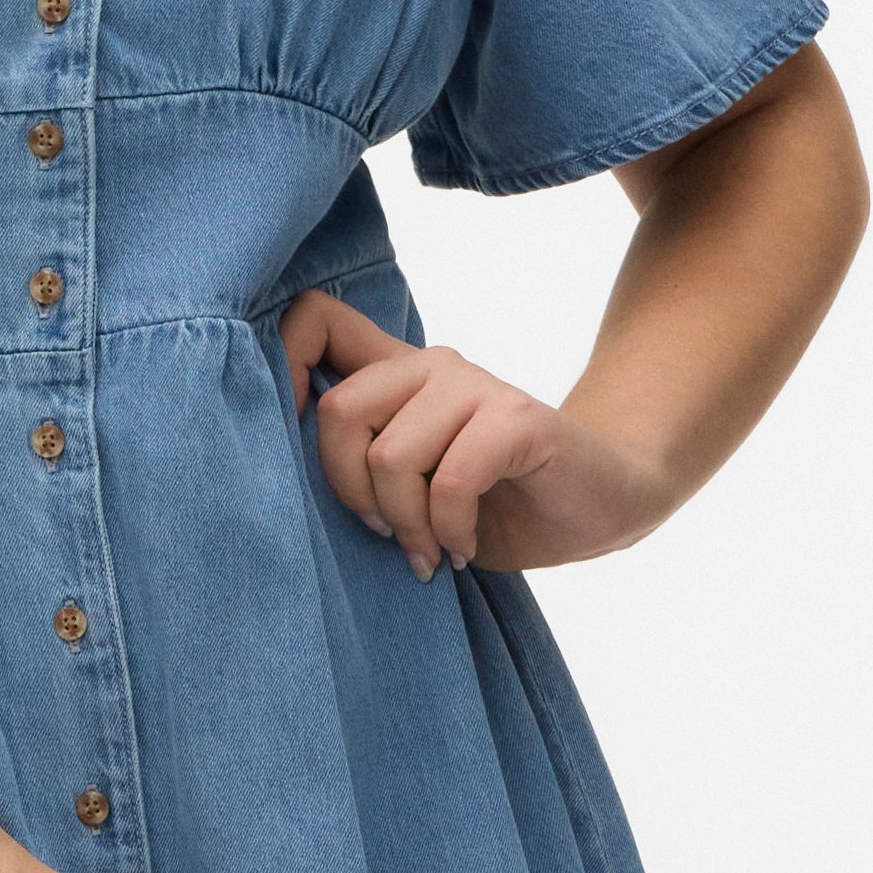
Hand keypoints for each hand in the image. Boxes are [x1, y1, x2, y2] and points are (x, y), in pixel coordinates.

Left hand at [278, 288, 668, 575]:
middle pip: (338, 411)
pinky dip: (449, 531)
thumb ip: (360, 461)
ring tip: (429, 550)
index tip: (287, 438)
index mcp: (394, 373)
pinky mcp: (516, 419)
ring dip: (407, 525)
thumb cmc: (494, 502)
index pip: (313, 321)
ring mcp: (475, 386)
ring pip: (391, 456)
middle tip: (386, 534)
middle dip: (351, 492)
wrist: (597, 506)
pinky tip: (462, 549)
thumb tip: (275, 479)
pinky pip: (450, 482)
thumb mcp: (409, 486)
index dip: (282, 366)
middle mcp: (429, 366)